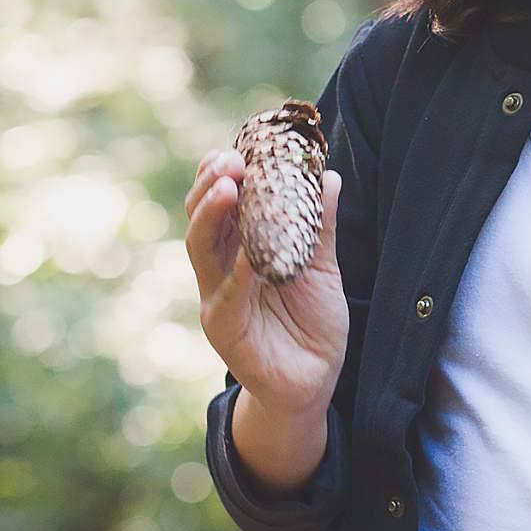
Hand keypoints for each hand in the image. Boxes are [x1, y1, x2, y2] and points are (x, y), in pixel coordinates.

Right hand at [185, 145, 346, 413]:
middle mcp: (220, 269)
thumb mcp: (321, 268)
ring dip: (213, 215)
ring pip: (201, 249)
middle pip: (202, 219)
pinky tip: (249, 252)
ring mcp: (217, 298)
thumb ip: (320, 226)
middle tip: (231, 159)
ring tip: (229, 187)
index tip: (239, 146)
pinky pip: (227, 295)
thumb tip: (329, 176)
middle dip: (212, 185)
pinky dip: (238, 271)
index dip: (223, 174)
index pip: (222, 204)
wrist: (314, 383)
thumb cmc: (312, 324)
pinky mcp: (224, 328)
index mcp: (239, 250)